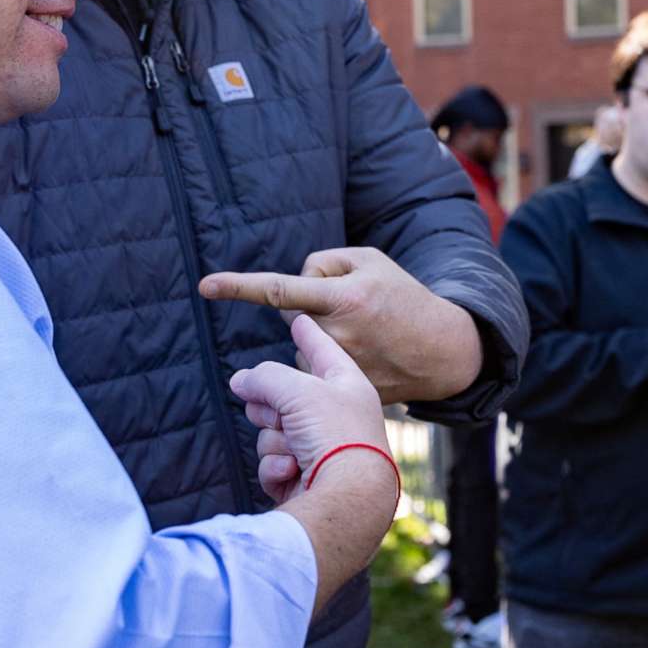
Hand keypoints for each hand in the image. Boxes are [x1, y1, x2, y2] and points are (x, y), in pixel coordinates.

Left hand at [199, 246, 482, 405]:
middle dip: (309, 305)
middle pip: (293, 313)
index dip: (238, 286)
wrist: (442, 349)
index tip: (204, 285)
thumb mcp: (369, 260)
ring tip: (364, 333)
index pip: (280, 289)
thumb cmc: (403, 296)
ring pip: (303, 342)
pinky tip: (364, 355)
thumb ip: (322, 263)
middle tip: (352, 306)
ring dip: (320, 334)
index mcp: (343, 298)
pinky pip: (317, 368)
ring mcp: (340, 365)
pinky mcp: (345, 387)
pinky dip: (331, 358)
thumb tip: (292, 289)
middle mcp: (337, 334)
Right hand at [229, 314, 389, 505]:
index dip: (308, 334)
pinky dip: (276, 467)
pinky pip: (273, 463)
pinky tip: (293, 472)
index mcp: (348, 388)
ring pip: (273, 433)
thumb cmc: (335, 436)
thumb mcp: (298, 391)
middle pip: (286, 397)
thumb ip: (265, 377)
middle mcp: (337, 418)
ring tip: (294, 451)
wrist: (348, 500)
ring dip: (275, 441)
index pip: (323, 351)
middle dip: (272, 406)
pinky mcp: (304, 480)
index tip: (299, 318)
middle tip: (274, 413)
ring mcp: (321, 451)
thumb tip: (240, 381)